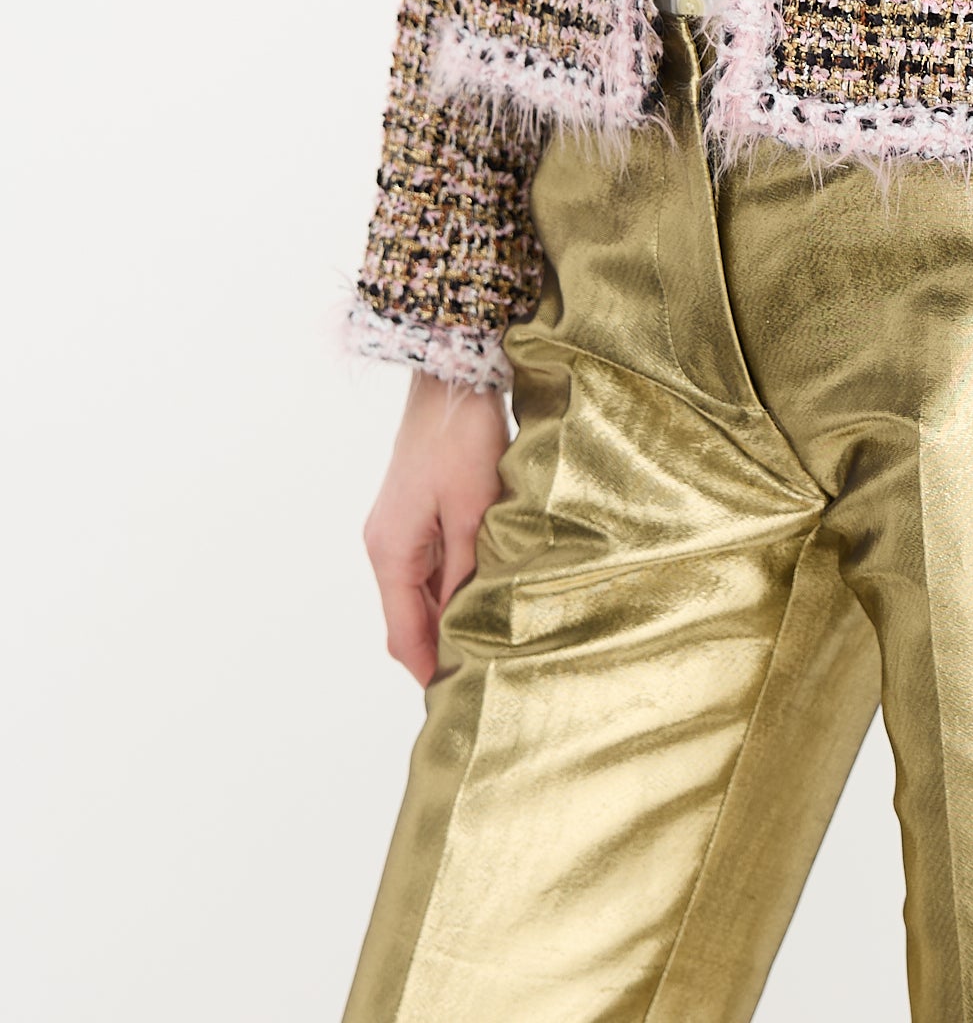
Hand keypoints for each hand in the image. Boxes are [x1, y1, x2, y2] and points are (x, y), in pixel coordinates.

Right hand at [361, 371, 510, 683]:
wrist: (451, 375)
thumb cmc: (463, 439)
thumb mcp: (475, 511)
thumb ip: (468, 573)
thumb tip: (464, 626)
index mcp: (390, 552)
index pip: (403, 635)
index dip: (428, 671)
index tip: (455, 700)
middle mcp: (383, 545)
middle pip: (406, 617)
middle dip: (436, 649)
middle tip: (478, 676)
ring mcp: (395, 527)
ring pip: (417, 592)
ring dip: (443, 617)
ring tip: (484, 642)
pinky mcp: (411, 510)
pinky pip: (425, 565)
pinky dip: (447, 586)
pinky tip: (479, 592)